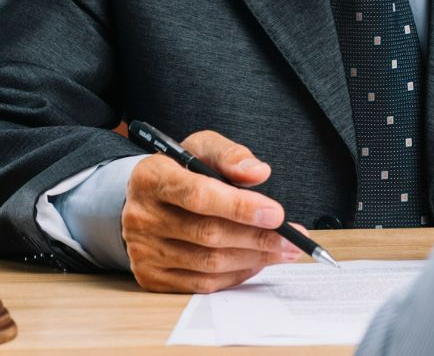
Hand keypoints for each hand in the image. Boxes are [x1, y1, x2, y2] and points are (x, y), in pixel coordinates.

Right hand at [121, 129, 303, 292]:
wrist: (144, 198)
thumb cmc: (179, 170)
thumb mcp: (201, 148)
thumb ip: (230, 156)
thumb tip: (258, 172)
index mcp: (151, 178)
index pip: (199, 195)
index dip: (241, 207)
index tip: (277, 214)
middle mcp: (141, 217)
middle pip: (208, 234)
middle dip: (258, 238)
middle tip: (292, 239)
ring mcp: (143, 251)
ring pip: (209, 263)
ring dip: (254, 259)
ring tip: (284, 251)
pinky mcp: (151, 277)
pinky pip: (202, 284)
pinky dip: (236, 275)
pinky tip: (256, 262)